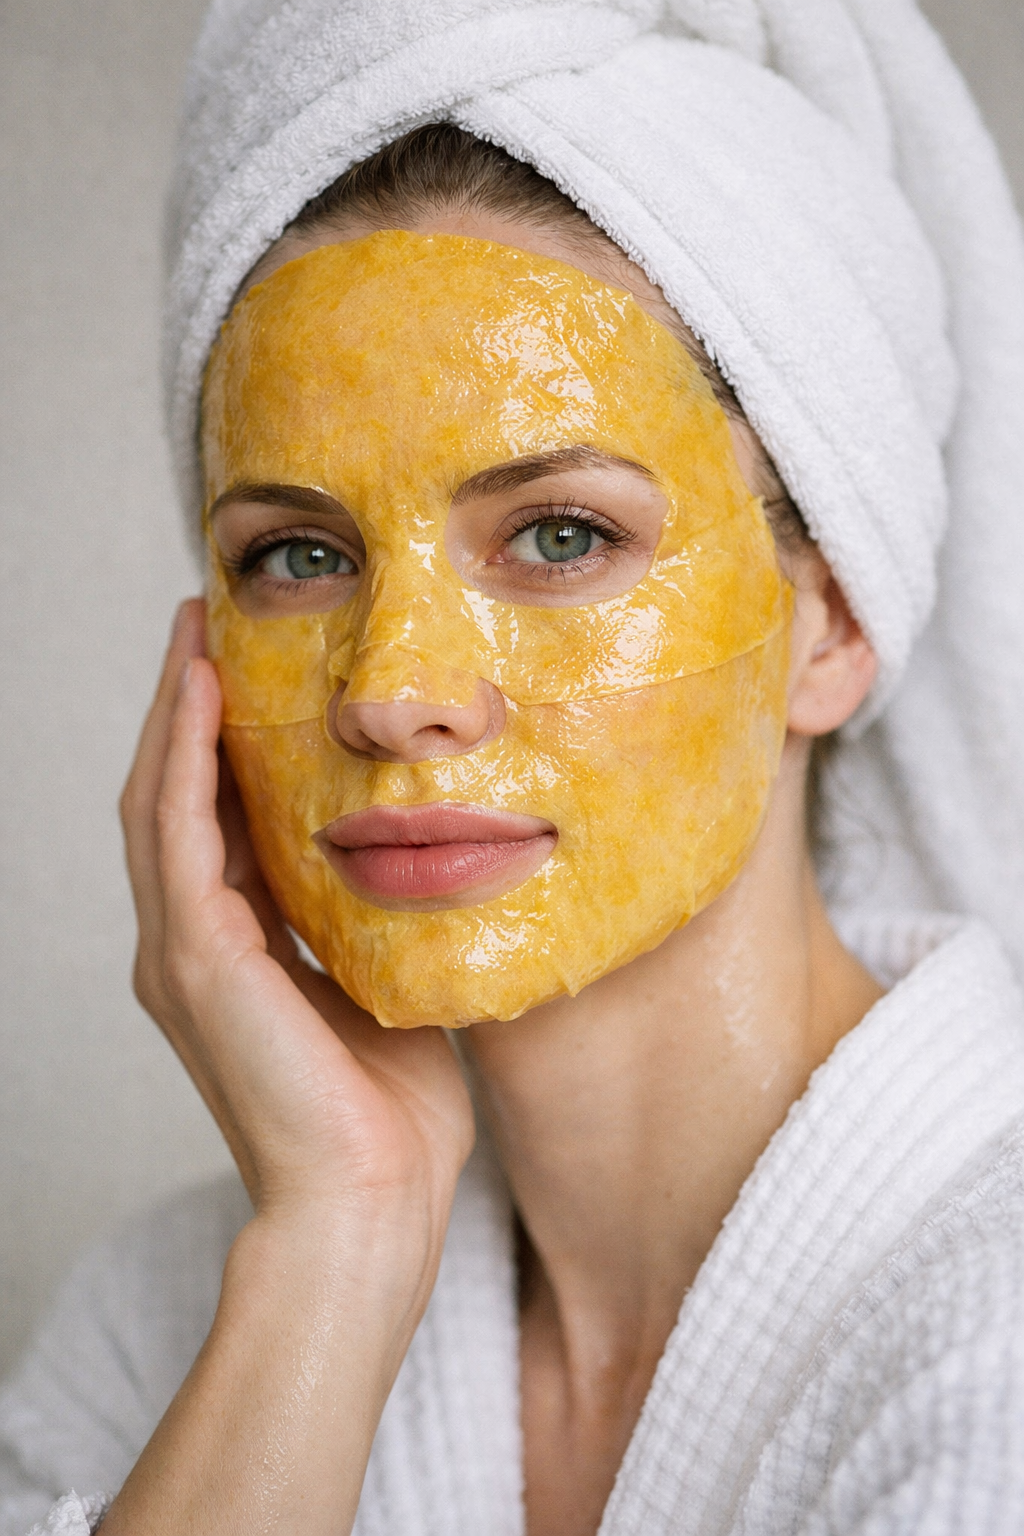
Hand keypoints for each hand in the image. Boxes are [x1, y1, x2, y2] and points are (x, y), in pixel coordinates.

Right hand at [121, 597, 473, 1218]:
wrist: (372, 1202)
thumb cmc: (389, 1112)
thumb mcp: (381, 980)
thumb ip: (367, 919)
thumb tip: (404, 856)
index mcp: (233, 952)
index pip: (213, 822)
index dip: (218, 742)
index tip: (242, 668)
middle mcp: (192, 945)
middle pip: (172, 797)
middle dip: (185, 708)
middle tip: (203, 624)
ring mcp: (184, 954)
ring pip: (161, 802)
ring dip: (175, 713)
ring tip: (194, 634)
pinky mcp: (198, 962)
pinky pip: (180, 836)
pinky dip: (185, 759)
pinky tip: (202, 693)